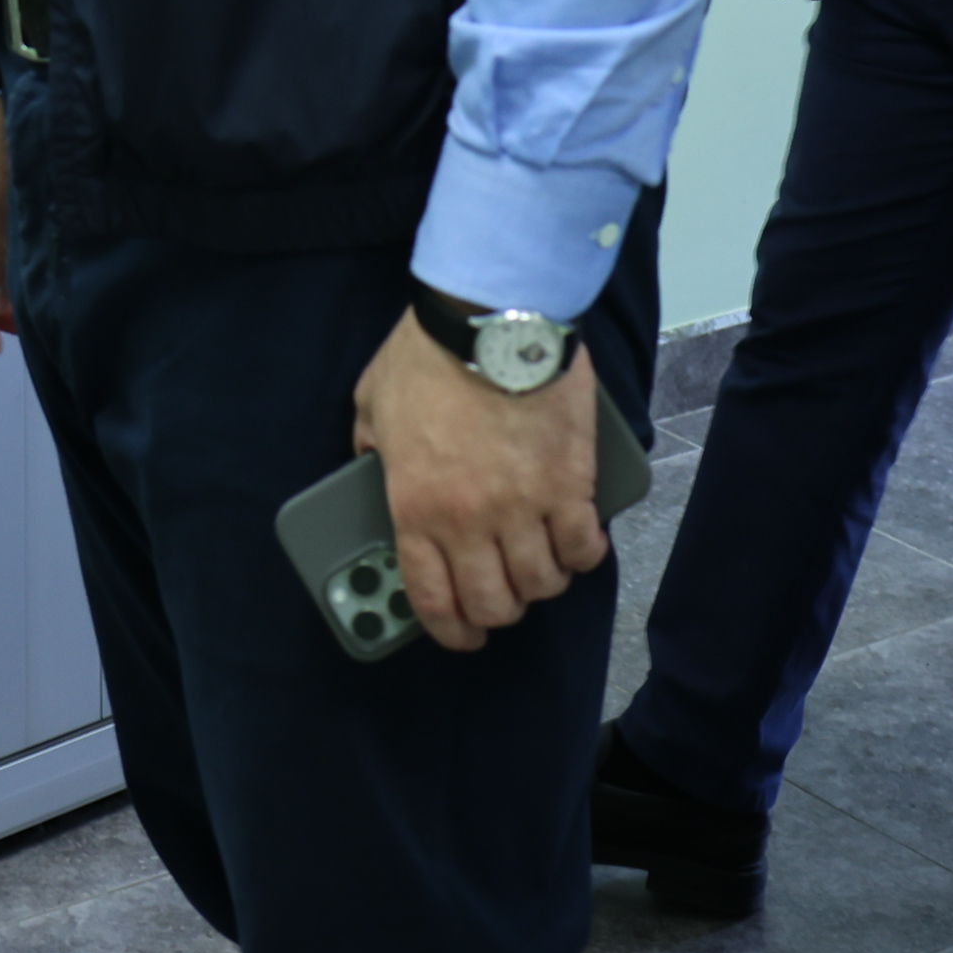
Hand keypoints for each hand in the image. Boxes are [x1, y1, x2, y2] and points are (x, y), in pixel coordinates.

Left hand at [355, 311, 608, 653]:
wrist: (493, 315)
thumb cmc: (429, 353)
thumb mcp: (372, 402)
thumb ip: (370, 447)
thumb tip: (373, 467)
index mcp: (415, 507)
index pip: (433, 599)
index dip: (450, 631)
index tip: (461, 636)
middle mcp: (470, 521)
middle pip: (493, 603)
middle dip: (497, 612)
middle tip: (502, 599)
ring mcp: (524, 507)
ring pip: (540, 583)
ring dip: (541, 584)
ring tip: (540, 569)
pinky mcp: (571, 485)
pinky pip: (583, 547)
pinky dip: (583, 555)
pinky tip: (578, 546)